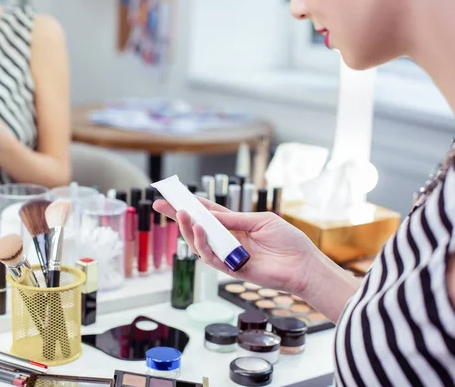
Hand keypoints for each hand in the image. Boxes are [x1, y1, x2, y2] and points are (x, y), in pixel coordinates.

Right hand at [153, 197, 322, 296]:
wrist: (302, 264)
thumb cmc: (287, 241)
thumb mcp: (260, 220)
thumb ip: (234, 219)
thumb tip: (209, 214)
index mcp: (234, 225)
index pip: (206, 212)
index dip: (189, 204)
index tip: (170, 194)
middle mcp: (227, 240)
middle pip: (196, 227)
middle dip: (177, 216)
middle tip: (160, 204)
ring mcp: (227, 254)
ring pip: (198, 243)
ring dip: (187, 228)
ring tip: (182, 214)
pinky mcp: (231, 268)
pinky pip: (210, 257)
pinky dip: (202, 244)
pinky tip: (199, 229)